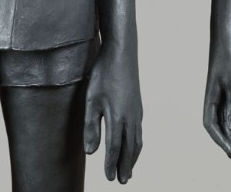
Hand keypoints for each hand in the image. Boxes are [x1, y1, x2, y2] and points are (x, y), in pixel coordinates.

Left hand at [83, 47, 142, 183]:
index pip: (114, 148)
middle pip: (129, 148)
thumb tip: (91, 152)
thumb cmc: (104, 74)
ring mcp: (137, 111)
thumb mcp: (91, 99)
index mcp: (118, 118)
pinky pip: (139, 131)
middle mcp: (131, 117)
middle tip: (122, 181)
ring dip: (133, 157)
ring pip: (137, 141)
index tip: (109, 179)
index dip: (111, 165)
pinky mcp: (138, 105)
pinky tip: (133, 144)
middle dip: (125, 166)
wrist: (122, 52)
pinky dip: (137, 144)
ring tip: (128, 169)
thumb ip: (91, 126)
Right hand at [203, 38, 230, 157]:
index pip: (211, 124)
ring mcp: (222, 94)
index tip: (230, 151)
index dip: (219, 140)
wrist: (228, 39)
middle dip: (225, 141)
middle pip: (218, 125)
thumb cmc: (229, 59)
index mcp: (210, 98)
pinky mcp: (230, 90)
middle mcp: (214, 99)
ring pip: (225, 119)